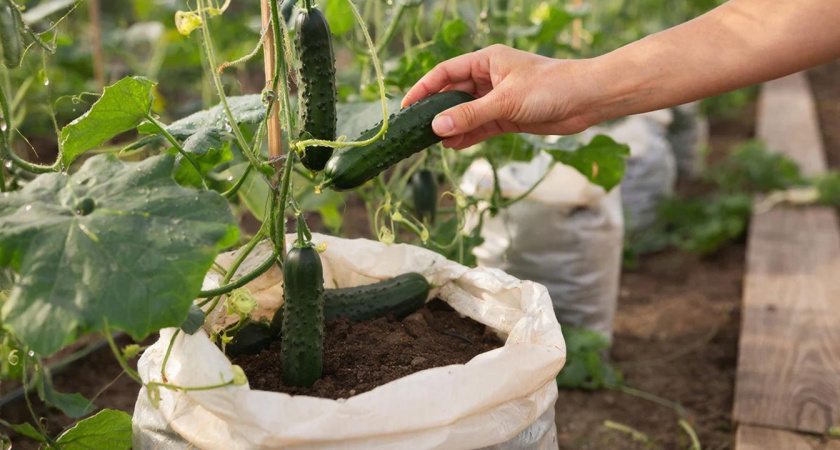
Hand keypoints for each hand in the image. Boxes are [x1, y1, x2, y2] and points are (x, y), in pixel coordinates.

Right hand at [402, 44, 594, 149]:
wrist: (586, 99)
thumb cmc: (549, 87)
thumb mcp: (505, 101)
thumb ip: (470, 115)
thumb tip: (437, 127)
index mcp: (486, 61)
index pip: (445, 73)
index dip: (424, 89)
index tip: (406, 107)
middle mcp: (489, 78)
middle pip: (453, 94)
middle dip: (436, 112)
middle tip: (417, 130)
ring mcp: (498, 98)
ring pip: (466, 113)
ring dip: (451, 127)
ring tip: (432, 143)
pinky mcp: (508, 117)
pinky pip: (480, 126)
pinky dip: (468, 136)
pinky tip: (452, 146)